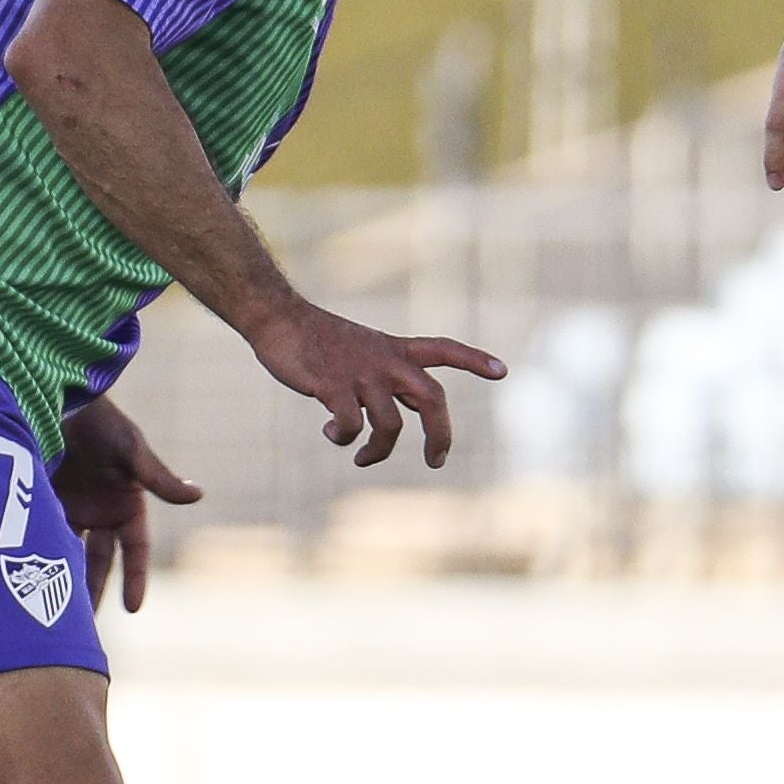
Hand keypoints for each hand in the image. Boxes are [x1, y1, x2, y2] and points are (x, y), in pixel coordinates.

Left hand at [54, 396, 203, 613]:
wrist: (56, 395)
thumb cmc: (102, 420)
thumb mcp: (132, 450)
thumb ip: (159, 478)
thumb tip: (198, 496)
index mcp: (128, 504)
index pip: (135, 551)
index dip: (135, 577)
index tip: (134, 607)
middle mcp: (99, 512)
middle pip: (98, 563)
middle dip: (93, 593)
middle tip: (84, 629)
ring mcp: (69, 508)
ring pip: (66, 555)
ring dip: (61, 581)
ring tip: (50, 614)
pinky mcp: (40, 501)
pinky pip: (38, 535)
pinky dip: (33, 556)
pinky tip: (24, 579)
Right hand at [247, 299, 503, 467]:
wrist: (280, 321)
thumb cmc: (322, 342)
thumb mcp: (367, 354)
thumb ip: (391, 380)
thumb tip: (407, 417)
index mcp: (396, 351)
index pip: (444, 350)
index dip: (475, 360)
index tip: (503, 371)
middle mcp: (386, 362)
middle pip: (433, 399)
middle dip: (441, 435)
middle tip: (436, 461)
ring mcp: (361, 374)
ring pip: (390, 425)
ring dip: (378, 451)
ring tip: (362, 457)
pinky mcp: (332, 386)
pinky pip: (351, 426)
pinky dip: (343, 438)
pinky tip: (331, 432)